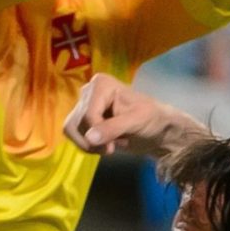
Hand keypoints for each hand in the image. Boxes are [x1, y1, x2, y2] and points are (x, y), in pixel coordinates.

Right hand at [63, 74, 200, 158]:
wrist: (157, 129)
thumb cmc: (152, 118)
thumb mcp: (136, 121)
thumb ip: (113, 128)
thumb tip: (89, 138)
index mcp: (101, 84)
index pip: (88, 114)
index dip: (97, 133)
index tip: (113, 146)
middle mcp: (88, 92)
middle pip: (77, 123)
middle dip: (94, 140)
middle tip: (115, 146)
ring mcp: (84, 106)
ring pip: (72, 130)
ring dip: (91, 144)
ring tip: (112, 145)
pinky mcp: (84, 120)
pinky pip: (75, 136)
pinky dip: (89, 145)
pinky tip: (107, 143)